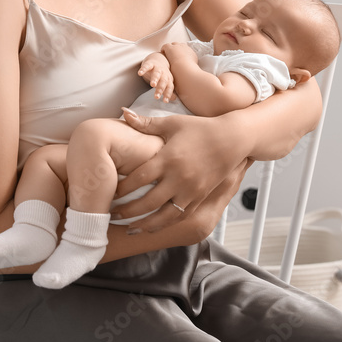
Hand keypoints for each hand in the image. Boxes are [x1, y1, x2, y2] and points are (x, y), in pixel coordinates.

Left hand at [113, 107, 250, 232]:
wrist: (232, 139)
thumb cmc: (200, 128)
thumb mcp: (172, 123)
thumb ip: (146, 123)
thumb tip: (123, 113)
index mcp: (168, 158)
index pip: (139, 178)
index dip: (122, 188)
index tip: (109, 192)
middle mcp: (179, 177)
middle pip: (148, 202)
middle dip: (127, 211)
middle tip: (111, 215)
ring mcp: (190, 190)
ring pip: (163, 215)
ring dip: (144, 224)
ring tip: (128, 228)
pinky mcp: (199, 198)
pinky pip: (179, 216)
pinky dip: (164, 225)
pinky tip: (151, 228)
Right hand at [138, 54, 174, 101]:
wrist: (158, 59)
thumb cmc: (162, 74)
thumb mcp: (166, 82)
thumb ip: (168, 91)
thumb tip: (174, 99)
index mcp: (168, 80)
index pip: (169, 87)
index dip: (168, 94)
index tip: (165, 101)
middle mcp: (164, 74)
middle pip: (163, 82)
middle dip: (160, 89)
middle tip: (157, 97)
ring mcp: (157, 68)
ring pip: (157, 74)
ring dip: (155, 79)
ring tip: (152, 85)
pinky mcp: (150, 64)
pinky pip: (147, 66)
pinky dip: (143, 69)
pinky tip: (139, 73)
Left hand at [161, 41, 196, 66]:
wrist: (184, 68)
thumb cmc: (188, 70)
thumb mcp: (193, 67)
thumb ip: (190, 65)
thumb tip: (188, 68)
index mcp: (191, 52)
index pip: (185, 49)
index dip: (181, 52)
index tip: (179, 56)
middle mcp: (185, 47)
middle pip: (180, 45)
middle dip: (176, 49)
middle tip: (173, 55)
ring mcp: (177, 46)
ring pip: (173, 44)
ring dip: (170, 49)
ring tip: (167, 54)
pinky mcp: (170, 48)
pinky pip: (165, 46)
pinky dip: (164, 49)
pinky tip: (162, 53)